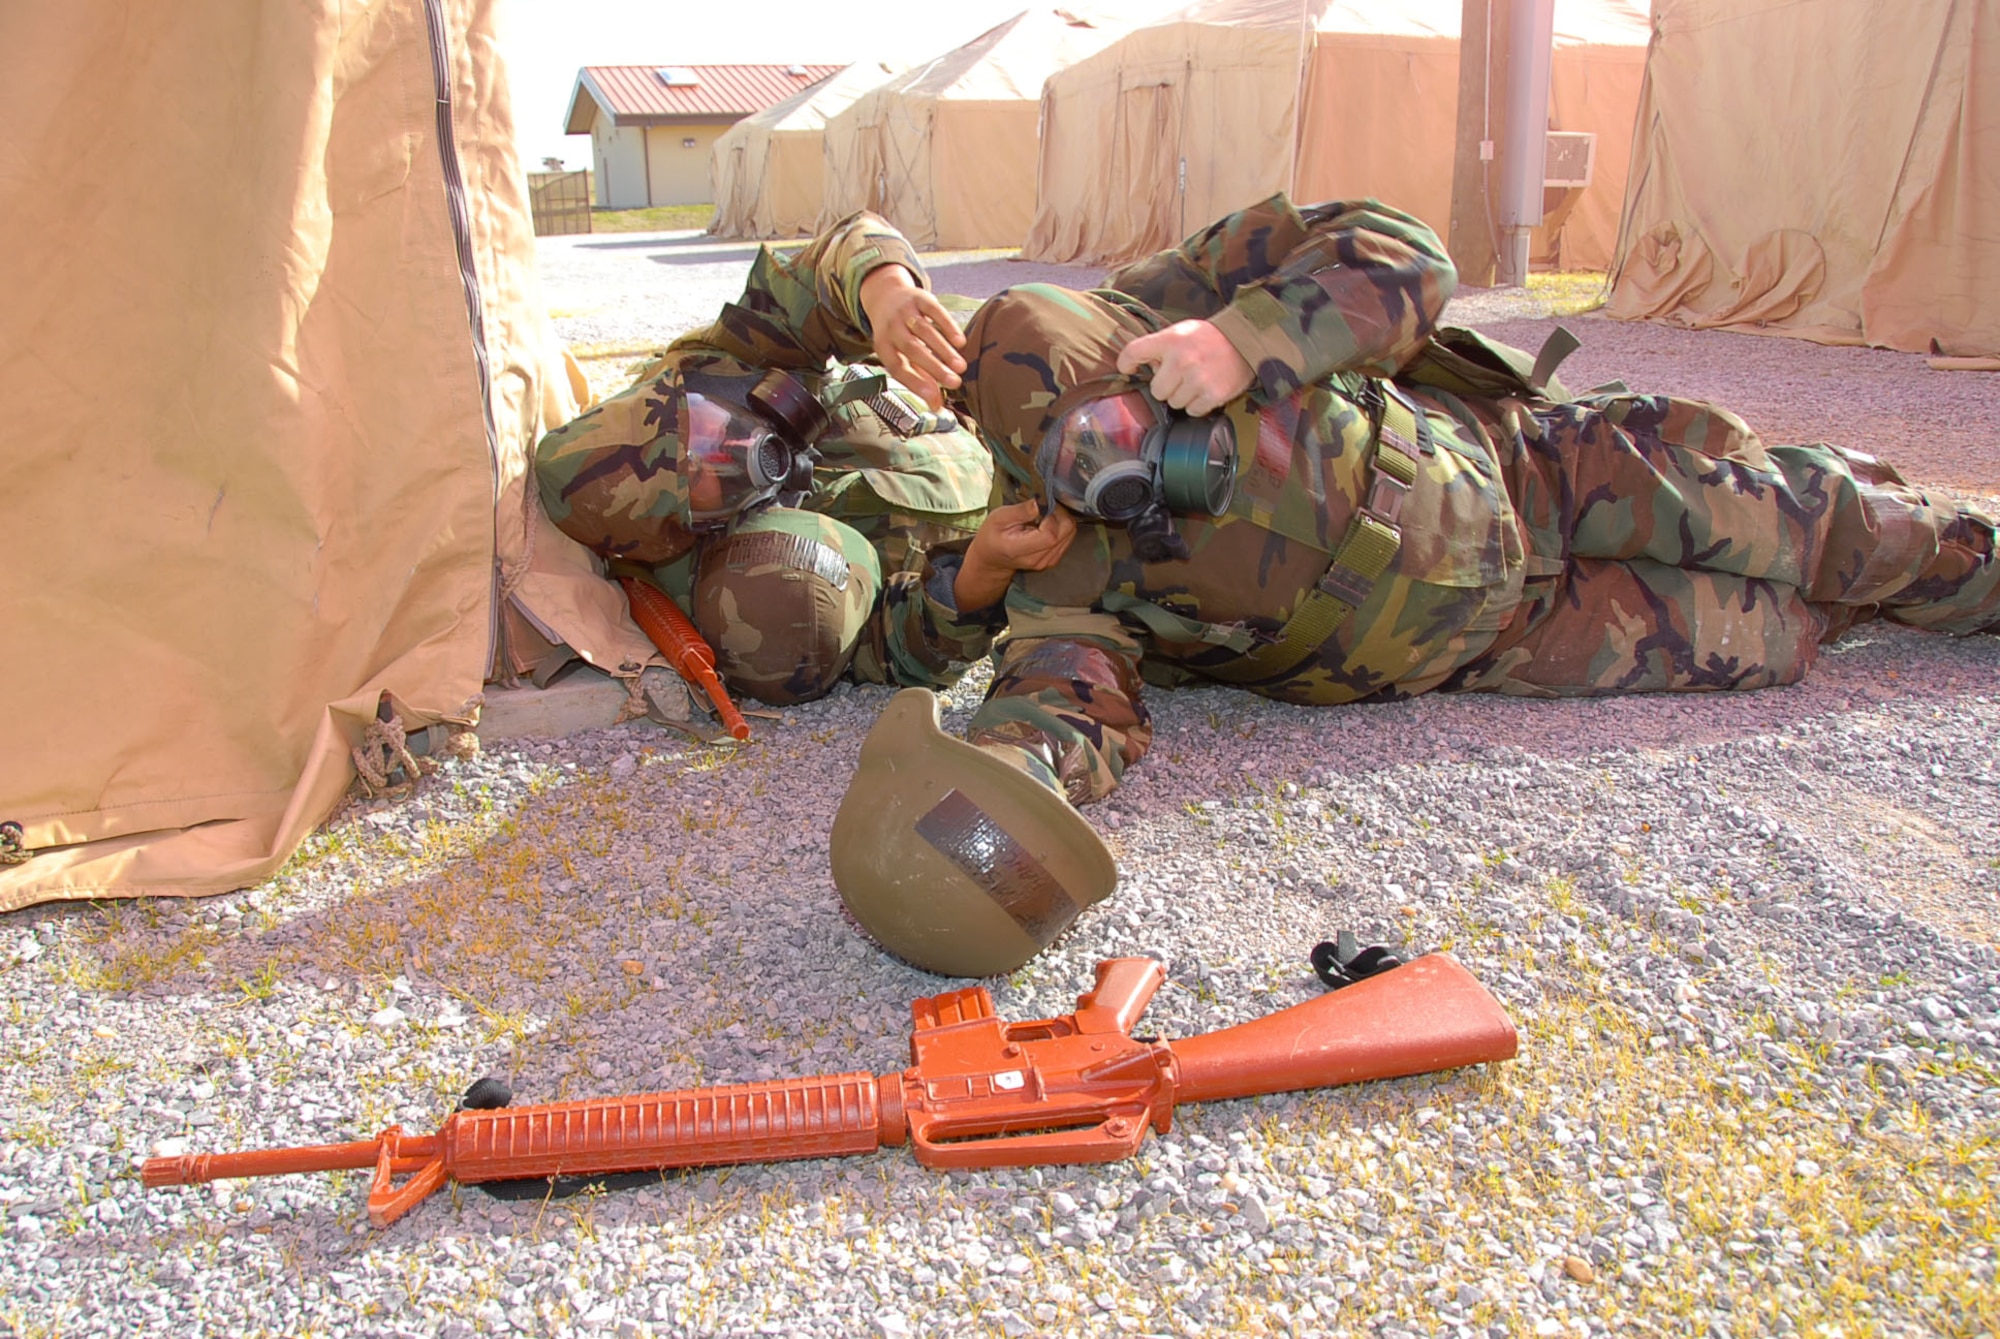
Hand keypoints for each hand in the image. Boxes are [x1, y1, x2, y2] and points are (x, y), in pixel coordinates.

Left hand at [860, 264, 966, 410]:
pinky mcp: (919, 298)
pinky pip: (934, 312)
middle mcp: (891, 328)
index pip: (897, 367)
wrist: (886, 295)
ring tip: (961, 367)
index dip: (915, 383)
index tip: (934, 396)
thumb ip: (920, 379)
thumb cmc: (897, 335)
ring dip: (943, 350)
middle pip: (912, 349)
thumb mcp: (902, 355)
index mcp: (883, 346)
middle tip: (954, 382)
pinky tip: (960, 342)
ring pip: (924, 331)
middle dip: (934, 367)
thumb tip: (936, 406)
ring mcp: (904, 311)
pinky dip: (948, 327)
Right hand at [953, 499, 1078, 611]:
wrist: (992, 558)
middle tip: (1043, 508)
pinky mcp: (1054, 558)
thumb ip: (1020, 511)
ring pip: (1070, 533)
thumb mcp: (998, 518)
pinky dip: (1060, 527)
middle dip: (1058, 514)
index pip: (1051, 534)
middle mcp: (1039, 559)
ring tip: (1042, 517)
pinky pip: (1068, 537)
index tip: (1040, 507)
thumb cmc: (992, 537)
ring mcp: (1048, 561)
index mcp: (1021, 550)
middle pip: (1066, 531)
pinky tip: (1045, 525)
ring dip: (1060, 520)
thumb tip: (1040, 502)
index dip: (1051, 516)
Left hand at [1115, 319, 1253, 415]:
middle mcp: (1181, 360)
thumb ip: (1160, 346)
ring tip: (1196, 380)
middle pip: (1156, 391)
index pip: (1133, 352)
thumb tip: (1143, 366)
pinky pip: (1192, 411)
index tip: (1128, 367)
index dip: (1126, 363)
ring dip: (1183, 396)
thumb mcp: (1181, 331)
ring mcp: (1197, 379)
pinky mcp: (1212, 394)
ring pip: (1174, 403)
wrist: (1244, 340)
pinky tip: (1206, 388)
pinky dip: (1198, 404)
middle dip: (1167, 386)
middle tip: (1180, 375)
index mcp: (1170, 340)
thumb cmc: (1209, 338)